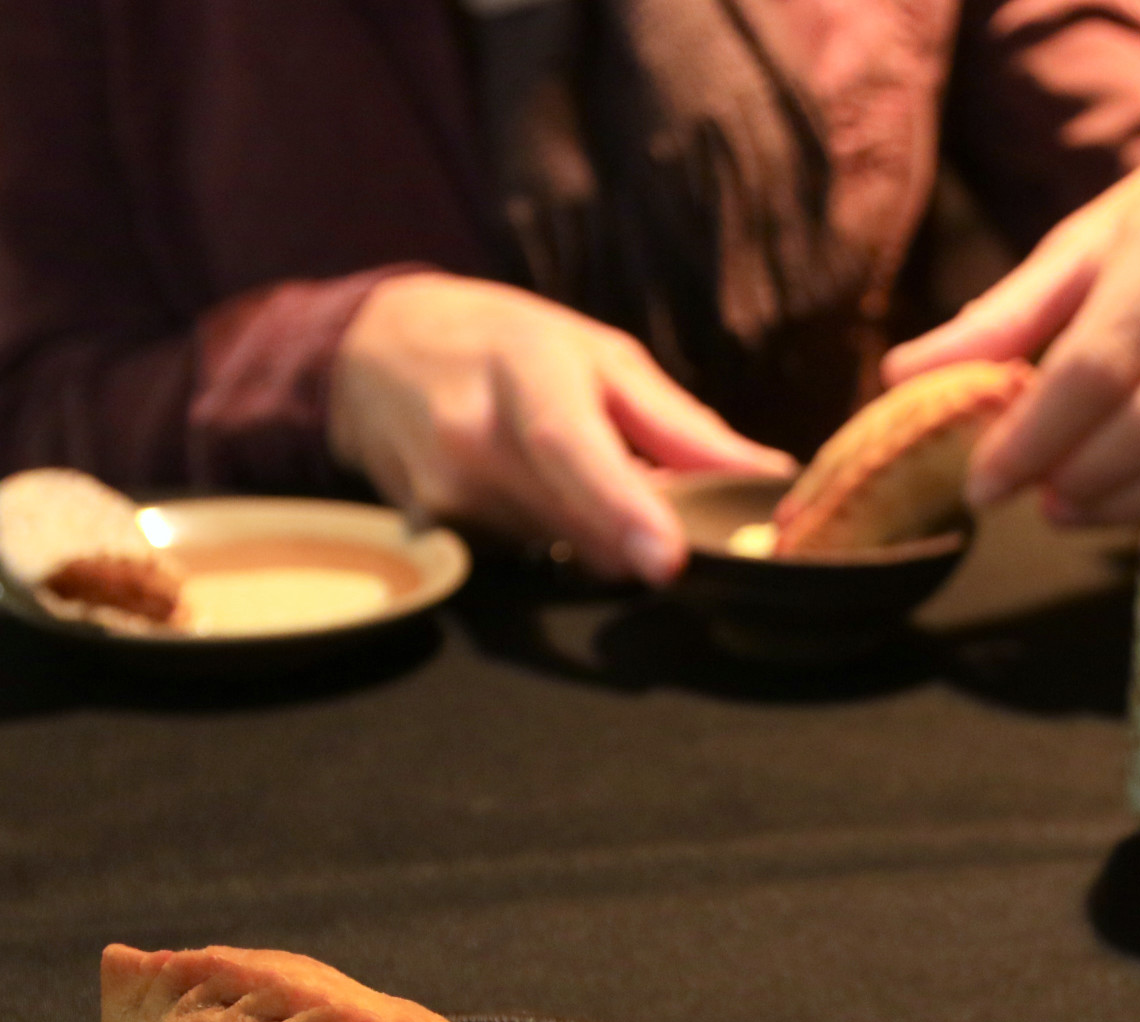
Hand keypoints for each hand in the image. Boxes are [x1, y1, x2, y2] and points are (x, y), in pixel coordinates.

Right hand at [328, 274, 790, 585]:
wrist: (372, 354)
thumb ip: (680, 427)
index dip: (623, 509)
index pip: (572, 448)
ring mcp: (445, 495)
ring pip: (563, 552)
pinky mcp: (433, 536)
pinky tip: (526, 490)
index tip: (666, 561)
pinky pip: (527, 559)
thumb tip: (767, 478)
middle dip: (639, 528)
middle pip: (584, 526)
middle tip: (654, 495)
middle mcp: (473, 438)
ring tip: (565, 468)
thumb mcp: (596, 353)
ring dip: (592, 530)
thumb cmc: (500, 342)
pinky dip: (550, 538)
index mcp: (525, 372)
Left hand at [882, 123, 1139, 526]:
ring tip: (1061, 507)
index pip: (1099, 358)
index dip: (1034, 435)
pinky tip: (1116, 498)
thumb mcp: (1081, 245)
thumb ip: (1003, 316)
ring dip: (1122, 499)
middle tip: (1021, 499)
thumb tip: (905, 379)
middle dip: (1078, 472)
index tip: (982, 482)